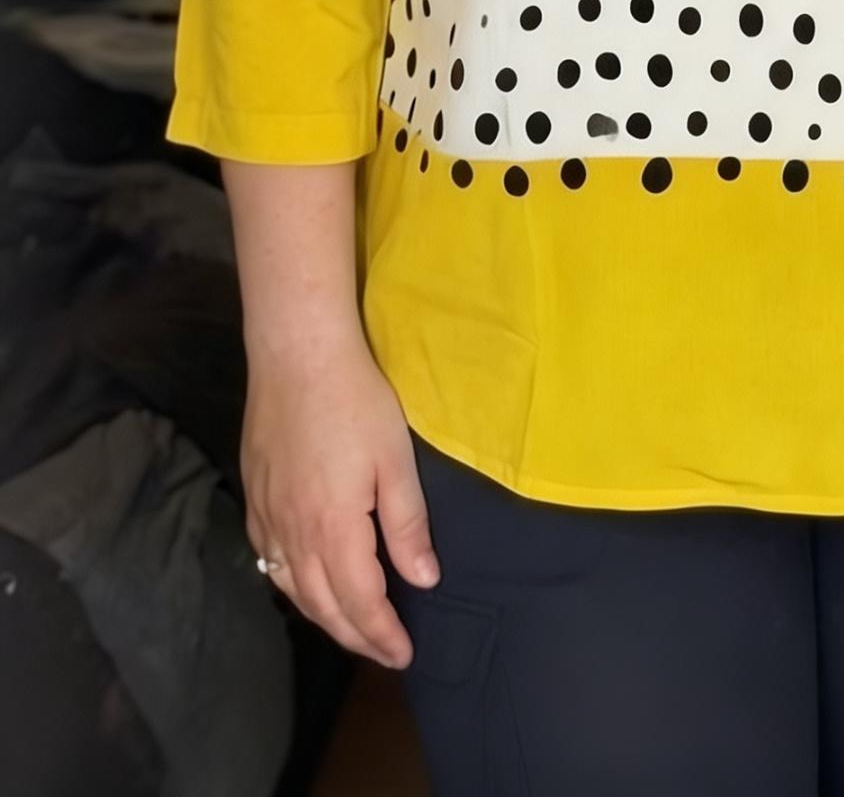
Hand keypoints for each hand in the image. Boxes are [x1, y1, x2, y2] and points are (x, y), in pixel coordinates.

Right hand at [241, 327, 438, 667]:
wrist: (297, 355)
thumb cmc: (355, 401)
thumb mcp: (396, 460)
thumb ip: (407, 525)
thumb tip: (423, 580)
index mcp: (333, 530)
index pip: (360, 603)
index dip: (382, 634)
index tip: (404, 654)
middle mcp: (293, 535)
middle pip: (323, 606)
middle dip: (356, 635)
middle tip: (384, 651)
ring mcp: (268, 518)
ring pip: (292, 589)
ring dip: (324, 616)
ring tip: (352, 626)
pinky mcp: (254, 498)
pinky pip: (269, 562)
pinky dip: (291, 586)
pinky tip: (305, 583)